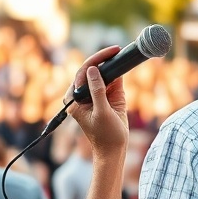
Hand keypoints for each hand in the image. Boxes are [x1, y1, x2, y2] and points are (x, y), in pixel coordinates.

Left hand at [65, 46, 129, 160]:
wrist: (114, 149)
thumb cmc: (105, 135)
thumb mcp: (101, 113)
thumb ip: (97, 91)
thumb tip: (93, 70)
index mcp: (74, 98)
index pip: (83, 73)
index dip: (96, 60)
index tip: (110, 52)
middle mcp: (83, 94)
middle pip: (92, 70)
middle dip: (104, 59)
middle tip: (117, 49)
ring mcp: (96, 94)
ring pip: (103, 73)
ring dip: (112, 63)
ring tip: (121, 52)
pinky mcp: (108, 96)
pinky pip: (112, 80)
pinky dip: (118, 72)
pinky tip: (123, 63)